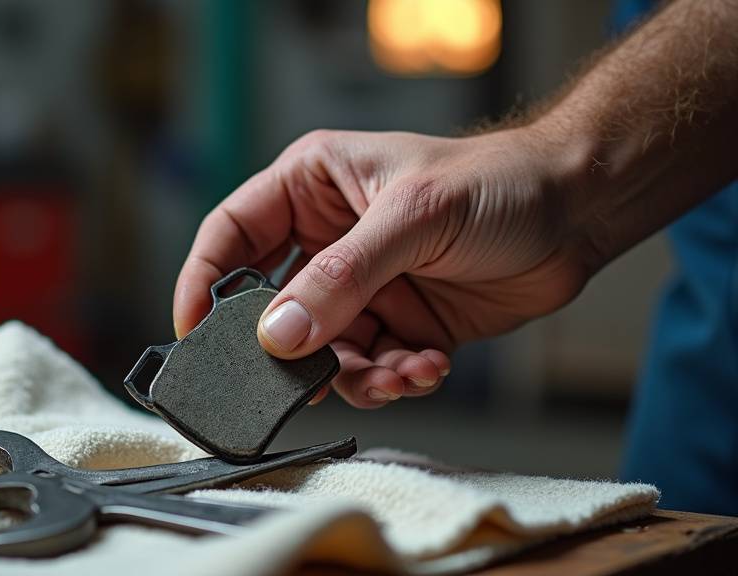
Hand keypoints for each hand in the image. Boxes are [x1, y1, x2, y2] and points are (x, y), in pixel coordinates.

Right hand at [173, 128, 590, 407]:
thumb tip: (278, 333)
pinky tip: (427, 366)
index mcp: (312, 186)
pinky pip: (370, 368)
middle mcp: (327, 239)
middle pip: (272, 306)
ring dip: (355, 374)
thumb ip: (342, 278)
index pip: (232, 233)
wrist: (576, 213)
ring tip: (399, 370)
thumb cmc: (497, 181)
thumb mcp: (412, 217)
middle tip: (297, 378)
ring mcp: (361, 286)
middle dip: (286, 348)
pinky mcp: (397, 325)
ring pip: (322, 351)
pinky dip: (393, 380)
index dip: (204, 282)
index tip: (192, 333)